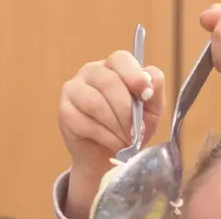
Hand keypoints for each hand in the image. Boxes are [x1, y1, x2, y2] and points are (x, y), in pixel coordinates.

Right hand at [59, 51, 165, 218]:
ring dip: (116, 126)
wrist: (107, 157)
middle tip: (136, 132)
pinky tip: (113, 144)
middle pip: (108, 82)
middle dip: (126, 112)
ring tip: (126, 141)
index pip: (121, 59)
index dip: (134, 76)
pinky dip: (104, 137)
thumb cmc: (130, 129)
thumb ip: (155, 91)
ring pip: (95, 102)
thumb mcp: (151, 111)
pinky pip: (84, 121)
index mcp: (114, 67)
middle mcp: (91, 72)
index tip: (146, 96)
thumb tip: (149, 82)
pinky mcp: (65, 111)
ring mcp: (74, 89)